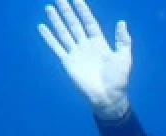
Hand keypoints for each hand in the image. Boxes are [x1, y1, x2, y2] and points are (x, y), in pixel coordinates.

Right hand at [39, 0, 133, 119]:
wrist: (108, 97)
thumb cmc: (118, 80)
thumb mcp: (124, 58)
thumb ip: (123, 40)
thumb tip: (122, 22)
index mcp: (99, 43)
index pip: (89, 22)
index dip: (83, 10)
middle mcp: (86, 46)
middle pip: (74, 24)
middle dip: (67, 11)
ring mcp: (76, 53)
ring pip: (64, 32)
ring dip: (56, 20)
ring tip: (49, 7)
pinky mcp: (67, 62)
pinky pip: (56, 47)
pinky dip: (49, 37)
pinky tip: (42, 27)